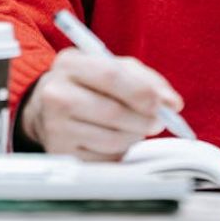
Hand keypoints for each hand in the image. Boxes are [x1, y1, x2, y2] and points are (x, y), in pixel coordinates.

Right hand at [19, 47, 183, 159]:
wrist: (47, 107)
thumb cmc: (88, 84)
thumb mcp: (109, 67)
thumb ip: (145, 79)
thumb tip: (172, 104)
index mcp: (69, 64)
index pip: (111, 75)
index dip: (142, 92)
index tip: (163, 104)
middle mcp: (56, 94)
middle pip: (113, 111)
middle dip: (145, 119)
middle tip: (159, 121)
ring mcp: (55, 126)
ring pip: (113, 138)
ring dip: (135, 135)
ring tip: (136, 127)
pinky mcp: (62, 152)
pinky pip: (106, 156)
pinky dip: (120, 149)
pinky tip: (115, 138)